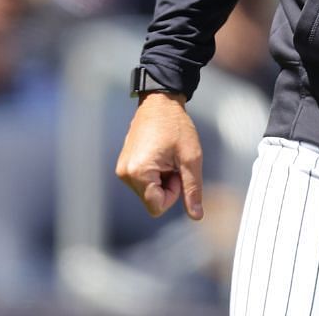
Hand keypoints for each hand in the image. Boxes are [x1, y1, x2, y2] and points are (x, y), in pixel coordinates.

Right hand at [115, 92, 204, 219]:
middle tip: (174, 161)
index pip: (156, 206)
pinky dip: (154, 173)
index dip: (173, 193)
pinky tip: (160, 155)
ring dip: (161, 179)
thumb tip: (196, 215)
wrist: (160, 104)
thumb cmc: (177, 127)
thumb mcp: (191, 159)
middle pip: (152, 200)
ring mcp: (122, 170)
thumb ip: (193, 189)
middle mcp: (125, 174)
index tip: (178, 172)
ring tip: (167, 156)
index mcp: (138, 173)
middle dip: (167, 185)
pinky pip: (142, 182)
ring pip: (148, 192)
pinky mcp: (124, 166)